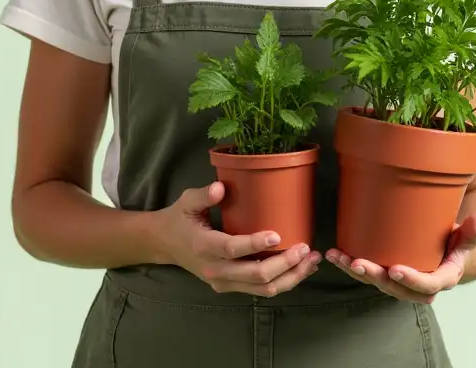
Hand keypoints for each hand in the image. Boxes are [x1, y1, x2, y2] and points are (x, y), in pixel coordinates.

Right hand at [150, 181, 320, 296]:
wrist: (164, 244)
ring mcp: (223, 282)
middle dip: (284, 264)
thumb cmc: (179, 218)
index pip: (232, 249)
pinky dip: (283, 282)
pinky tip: (300, 269)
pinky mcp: (230, 287)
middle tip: (305, 248)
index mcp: (203, 246)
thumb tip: (222, 187)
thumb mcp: (187, 201)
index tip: (277, 235)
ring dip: (290, 277)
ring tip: (311, 261)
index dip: (255, 245)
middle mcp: (214, 270)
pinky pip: (260, 290)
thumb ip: (204, 195)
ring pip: (262, 289)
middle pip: (254, 275)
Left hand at [325, 213, 475, 303]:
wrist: (447, 248)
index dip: (412, 279)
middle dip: (376, 277)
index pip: (427, 285)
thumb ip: (472, 231)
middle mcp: (419, 285)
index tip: (396, 269)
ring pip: (378, 282)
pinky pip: (368, 273)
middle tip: (360, 264)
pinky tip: (335, 255)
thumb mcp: (467, 236)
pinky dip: (350, 265)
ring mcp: (401, 281)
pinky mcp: (388, 273)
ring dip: (358, 272)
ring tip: (342, 259)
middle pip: (396, 287)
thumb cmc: (457, 241)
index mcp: (442, 278)